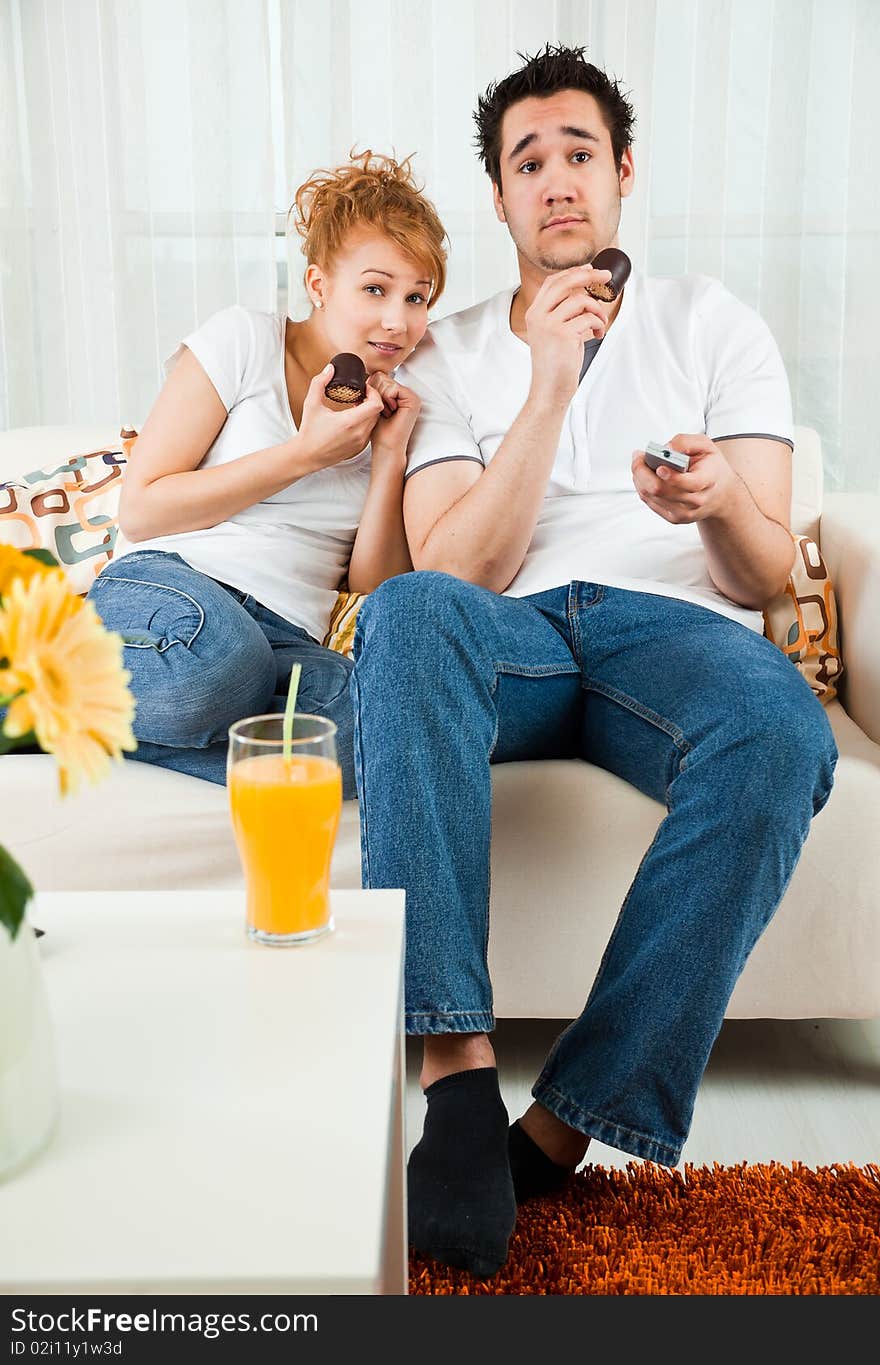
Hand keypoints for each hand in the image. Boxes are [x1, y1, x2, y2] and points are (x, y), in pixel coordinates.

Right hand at [297, 366, 384, 471]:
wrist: (306, 456)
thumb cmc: (309, 433)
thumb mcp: (311, 404)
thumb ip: (320, 382)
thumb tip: (330, 369)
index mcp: (350, 422)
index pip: (376, 404)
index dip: (374, 392)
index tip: (364, 388)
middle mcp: (358, 433)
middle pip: (378, 411)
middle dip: (372, 399)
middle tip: (361, 394)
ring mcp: (360, 442)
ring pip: (375, 421)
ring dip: (370, 411)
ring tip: (357, 404)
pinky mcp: (359, 447)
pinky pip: (369, 430)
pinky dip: (366, 421)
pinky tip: (354, 417)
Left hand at [365, 371, 420, 464]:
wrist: (386, 447)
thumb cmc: (378, 430)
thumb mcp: (372, 404)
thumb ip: (371, 389)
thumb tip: (364, 376)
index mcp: (397, 392)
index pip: (377, 376)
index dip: (370, 390)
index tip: (376, 408)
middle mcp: (406, 392)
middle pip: (380, 376)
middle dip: (375, 394)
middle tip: (382, 411)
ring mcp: (411, 395)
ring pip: (384, 381)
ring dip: (380, 399)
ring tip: (387, 413)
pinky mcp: (413, 399)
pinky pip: (391, 388)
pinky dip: (386, 400)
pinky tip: (391, 412)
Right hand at [525, 265, 612, 407]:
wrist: (549, 389)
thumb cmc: (555, 364)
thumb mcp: (553, 334)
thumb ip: (562, 313)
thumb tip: (584, 294)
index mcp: (534, 313)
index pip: (552, 282)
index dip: (572, 272)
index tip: (590, 270)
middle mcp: (538, 316)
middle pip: (565, 282)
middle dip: (589, 276)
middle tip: (606, 276)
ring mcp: (549, 325)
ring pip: (581, 301)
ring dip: (597, 310)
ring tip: (600, 324)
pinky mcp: (563, 335)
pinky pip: (589, 318)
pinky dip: (599, 325)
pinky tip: (598, 335)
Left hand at [631, 434, 741, 523]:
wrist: (721, 495)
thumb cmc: (711, 467)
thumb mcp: (707, 446)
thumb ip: (686, 442)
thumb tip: (665, 448)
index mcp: (708, 481)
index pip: (690, 484)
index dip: (672, 476)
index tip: (660, 467)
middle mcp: (696, 501)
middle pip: (660, 490)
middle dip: (642, 471)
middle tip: (638, 455)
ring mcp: (684, 513)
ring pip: (650, 495)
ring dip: (639, 477)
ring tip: (640, 462)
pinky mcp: (673, 518)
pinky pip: (648, 501)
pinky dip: (641, 486)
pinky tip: (643, 475)